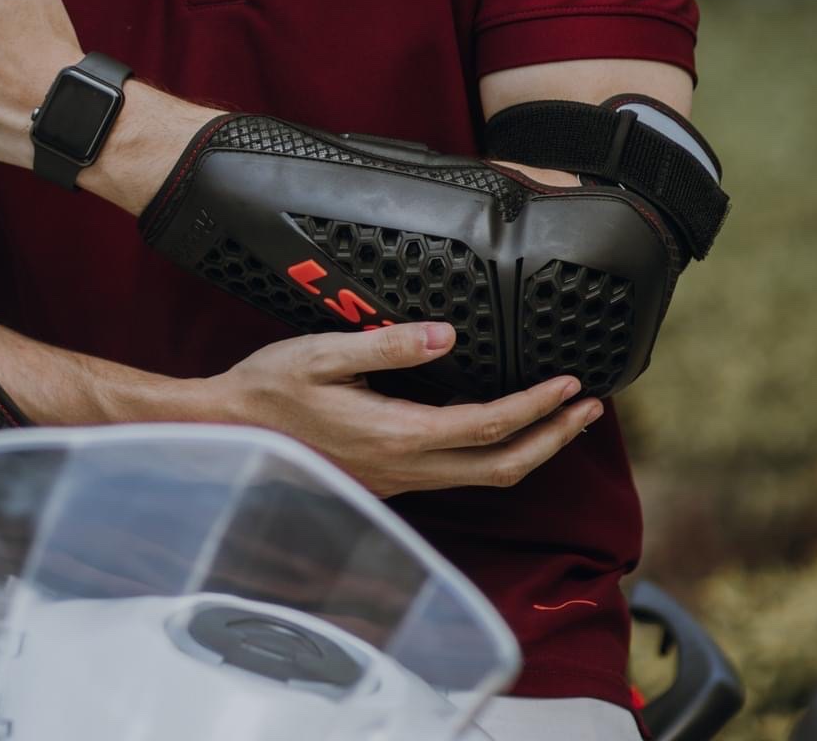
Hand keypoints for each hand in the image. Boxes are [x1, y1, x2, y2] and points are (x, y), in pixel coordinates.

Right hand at [197, 322, 601, 498]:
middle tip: (588, 408)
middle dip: (553, 438)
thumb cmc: (269, 390)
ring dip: (529, 447)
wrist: (228, 433)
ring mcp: (398, 479)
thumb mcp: (323, 353)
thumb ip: (389, 346)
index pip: (487, 424)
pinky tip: (497, 427)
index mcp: (397, 435)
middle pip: (501, 465)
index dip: (536, 407)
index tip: (570, 384)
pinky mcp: (388, 478)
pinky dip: (493, 451)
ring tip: (559, 417)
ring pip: (482, 475)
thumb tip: (446, 337)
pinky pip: (456, 472)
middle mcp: (405, 467)